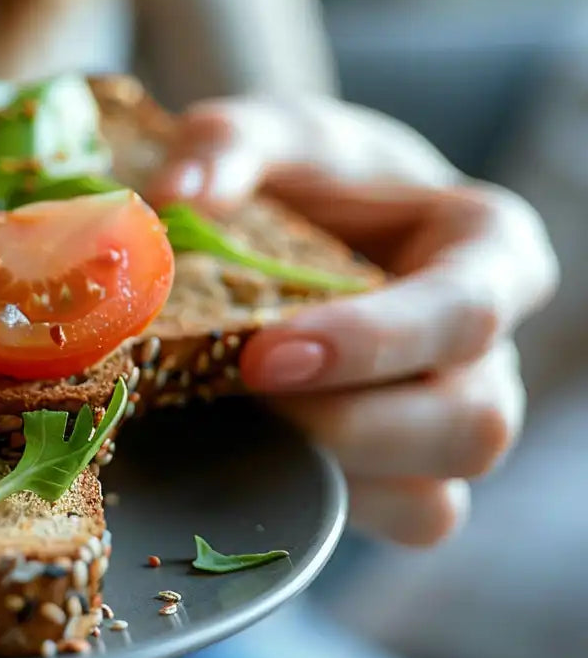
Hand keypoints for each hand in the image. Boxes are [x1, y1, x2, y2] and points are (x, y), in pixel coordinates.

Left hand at [145, 96, 559, 546]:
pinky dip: (319, 511)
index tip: (265, 355)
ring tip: (240, 429)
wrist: (297, 219)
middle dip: (354, 427)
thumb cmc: (305, 174)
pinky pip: (388, 524)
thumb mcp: (269, 133)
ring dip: (333, 478)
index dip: (373, 343)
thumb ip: (226, 147)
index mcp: (486, 252)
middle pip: (472, 424)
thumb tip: (172, 199)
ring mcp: (447, 422)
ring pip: (435, 499)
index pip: (466, 309)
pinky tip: (246, 460)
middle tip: (243, 397)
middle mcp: (485, 351)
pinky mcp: (400, 475)